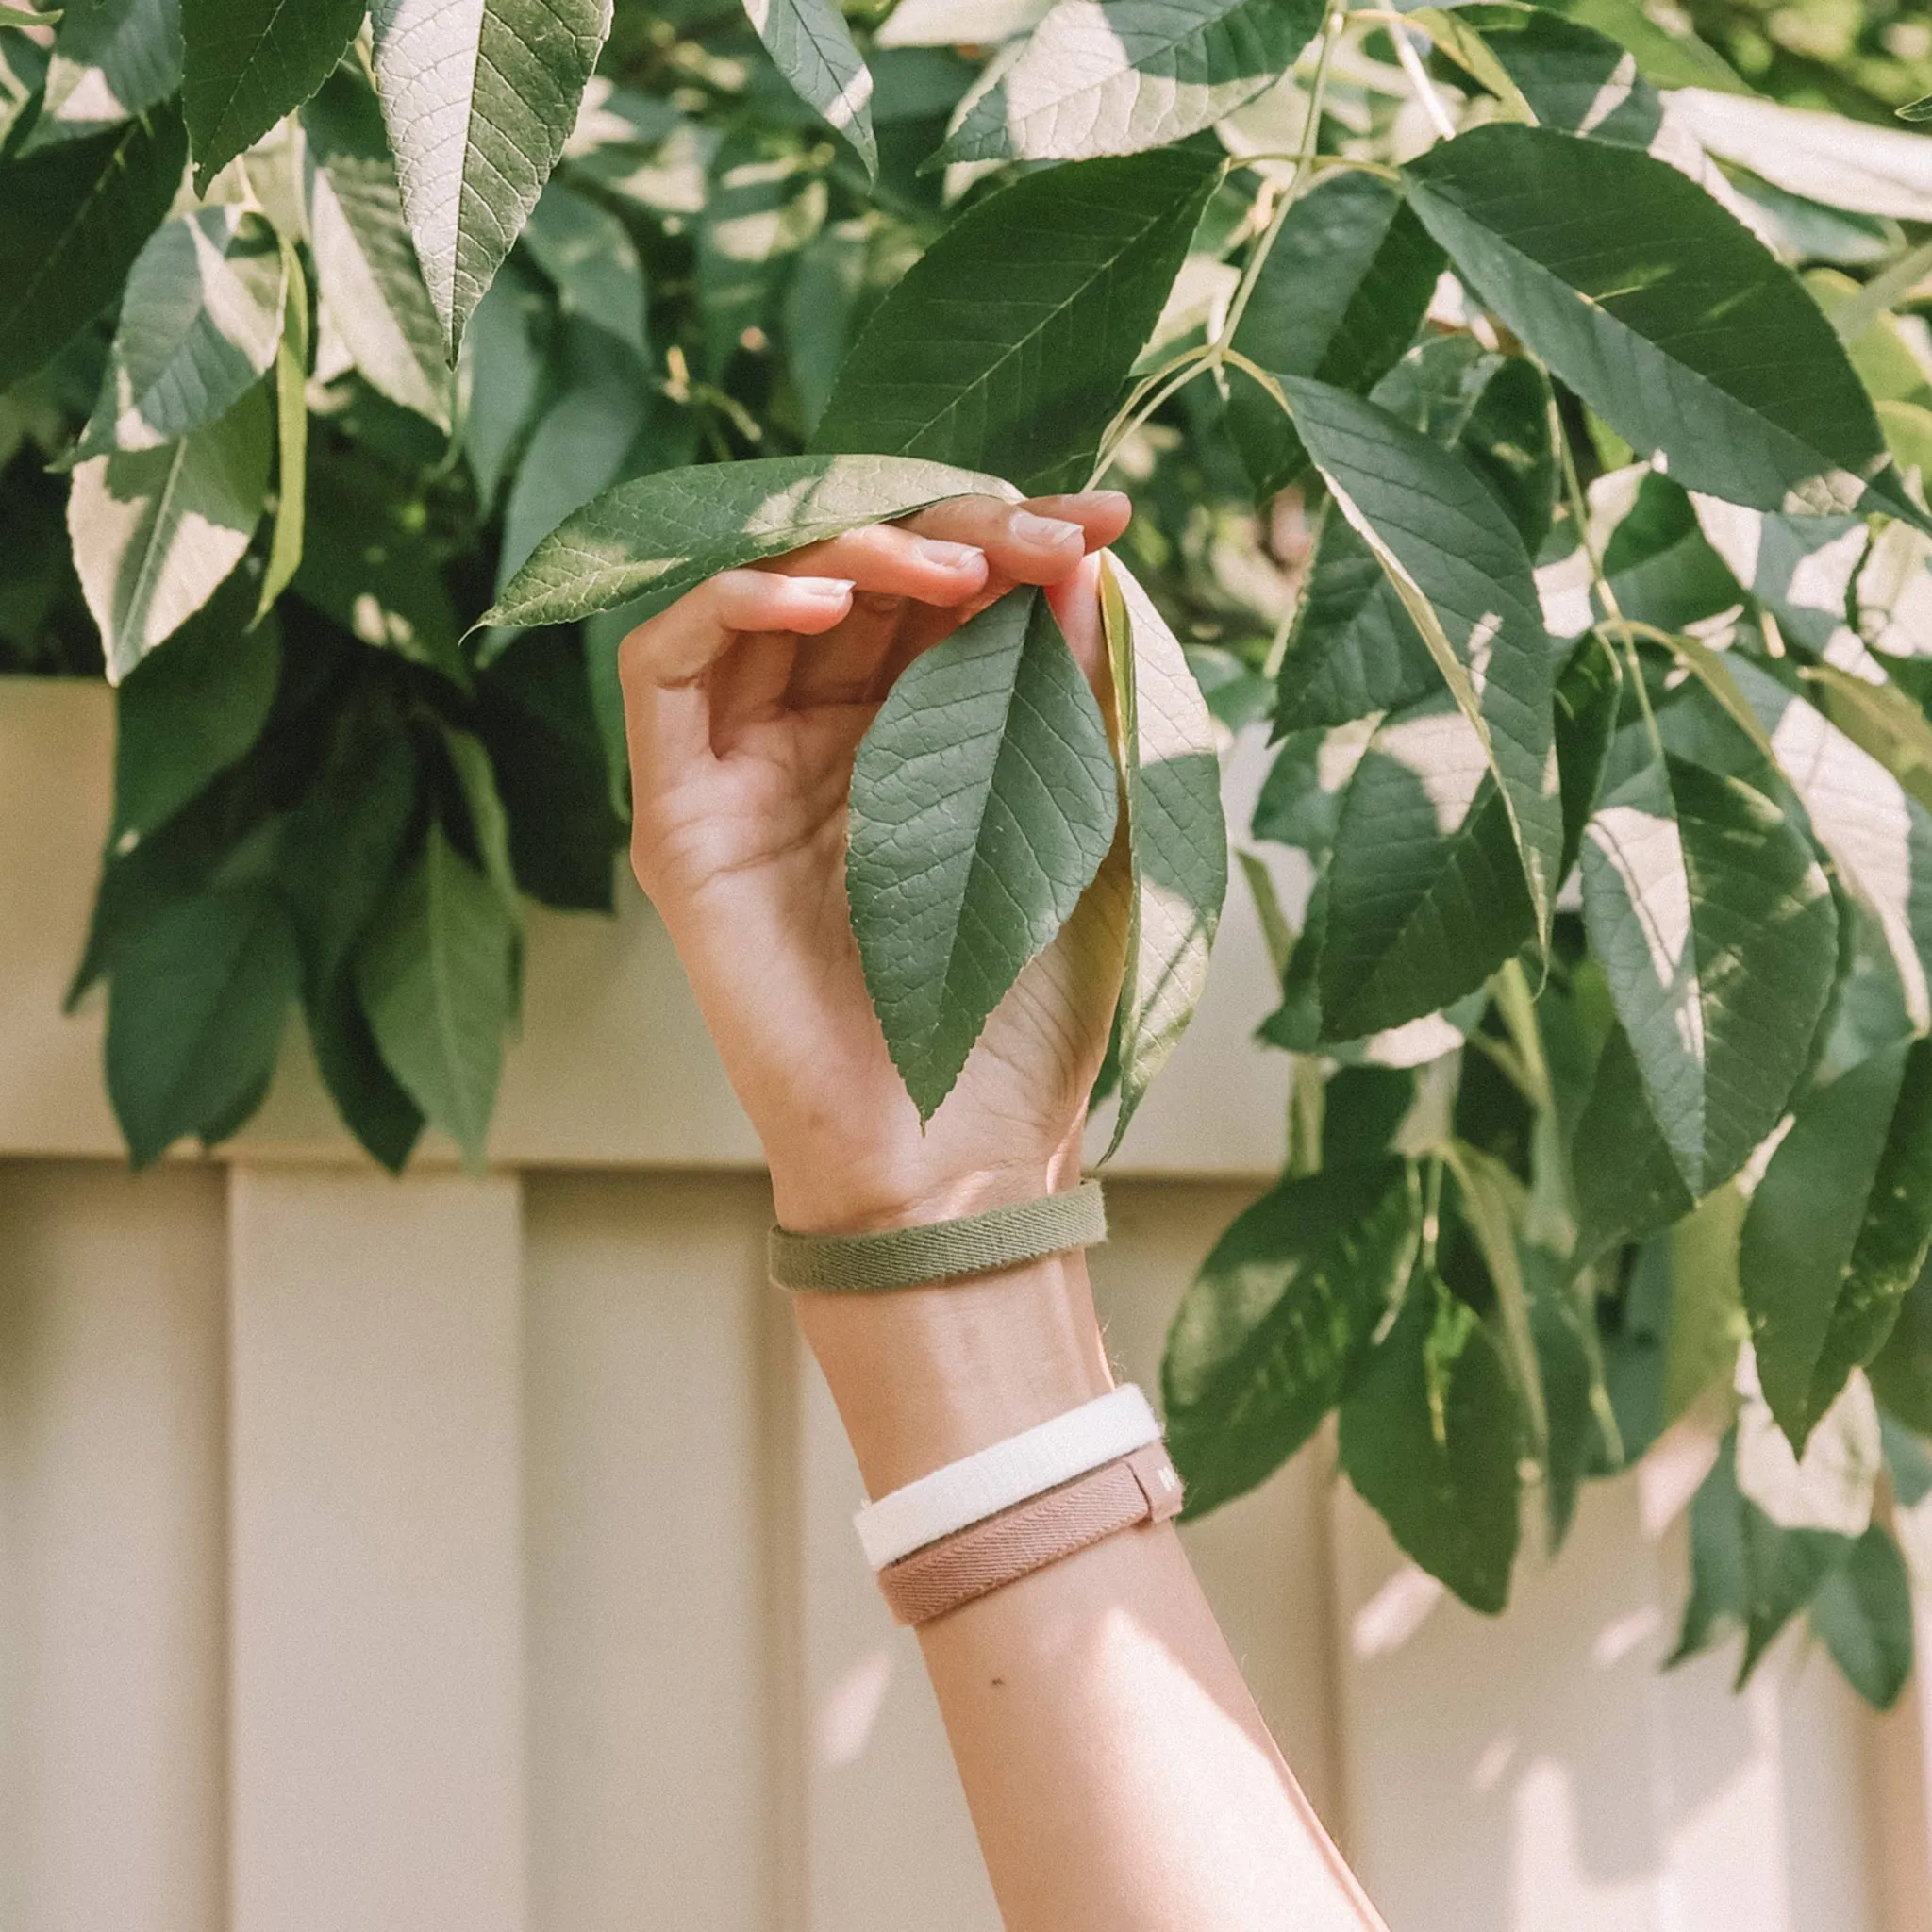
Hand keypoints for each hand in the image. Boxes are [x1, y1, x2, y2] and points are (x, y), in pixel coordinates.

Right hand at [618, 490, 1132, 1232]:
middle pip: (855, 573)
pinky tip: (823, 598)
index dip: (1012, 537)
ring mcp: (746, 773)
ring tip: (954, 567)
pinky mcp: (679, 818)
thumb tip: (1079, 558)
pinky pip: (666, 670)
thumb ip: (1065, 692)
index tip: (1104, 520)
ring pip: (762, 595)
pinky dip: (732, 604)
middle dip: (951, 529)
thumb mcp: (1072, 822)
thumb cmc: (1028, 1008)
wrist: (958, 1156)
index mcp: (920, 739)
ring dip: (852, 550)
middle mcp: (823, 740)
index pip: (940, 590)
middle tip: (1040, 531)